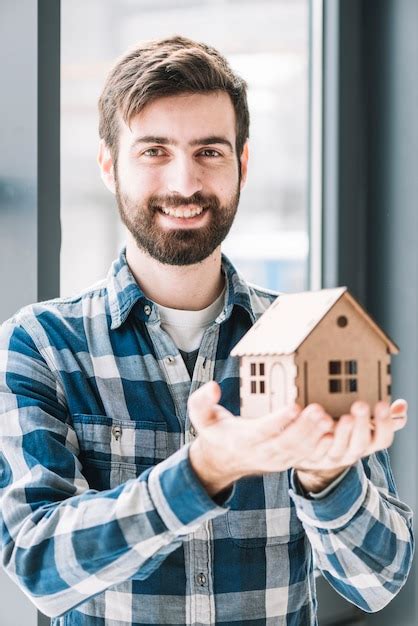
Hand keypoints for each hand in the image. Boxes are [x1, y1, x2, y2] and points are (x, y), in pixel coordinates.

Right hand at [188, 381, 333, 495]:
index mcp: (243, 440)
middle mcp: (262, 452)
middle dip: (305, 427)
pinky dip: (320, 446)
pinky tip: (333, 433)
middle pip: (287, 442)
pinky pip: (306, 456)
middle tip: (320, 410)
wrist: (222, 461)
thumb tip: (212, 387)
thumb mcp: (201, 417)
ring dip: (316, 436)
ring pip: (300, 450)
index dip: (279, 420)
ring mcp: (277, 459)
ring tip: (330, 419)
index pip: (263, 431)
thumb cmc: (215, 433)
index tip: (294, 405)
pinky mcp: (287, 460)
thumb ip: (201, 401)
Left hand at [295, 398, 407, 492]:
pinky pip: (314, 450)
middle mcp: (352, 453)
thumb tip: (401, 405)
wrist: (313, 455)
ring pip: (337, 449)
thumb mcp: (365, 426)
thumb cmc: (344, 434)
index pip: (383, 438)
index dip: (385, 423)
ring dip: (341, 433)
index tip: (382, 404)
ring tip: (340, 417)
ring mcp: (332, 457)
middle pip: (360, 443)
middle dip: (362, 425)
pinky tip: (319, 425)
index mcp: (367, 444)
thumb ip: (383, 417)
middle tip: (360, 405)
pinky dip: (316, 437)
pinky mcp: (311, 456)